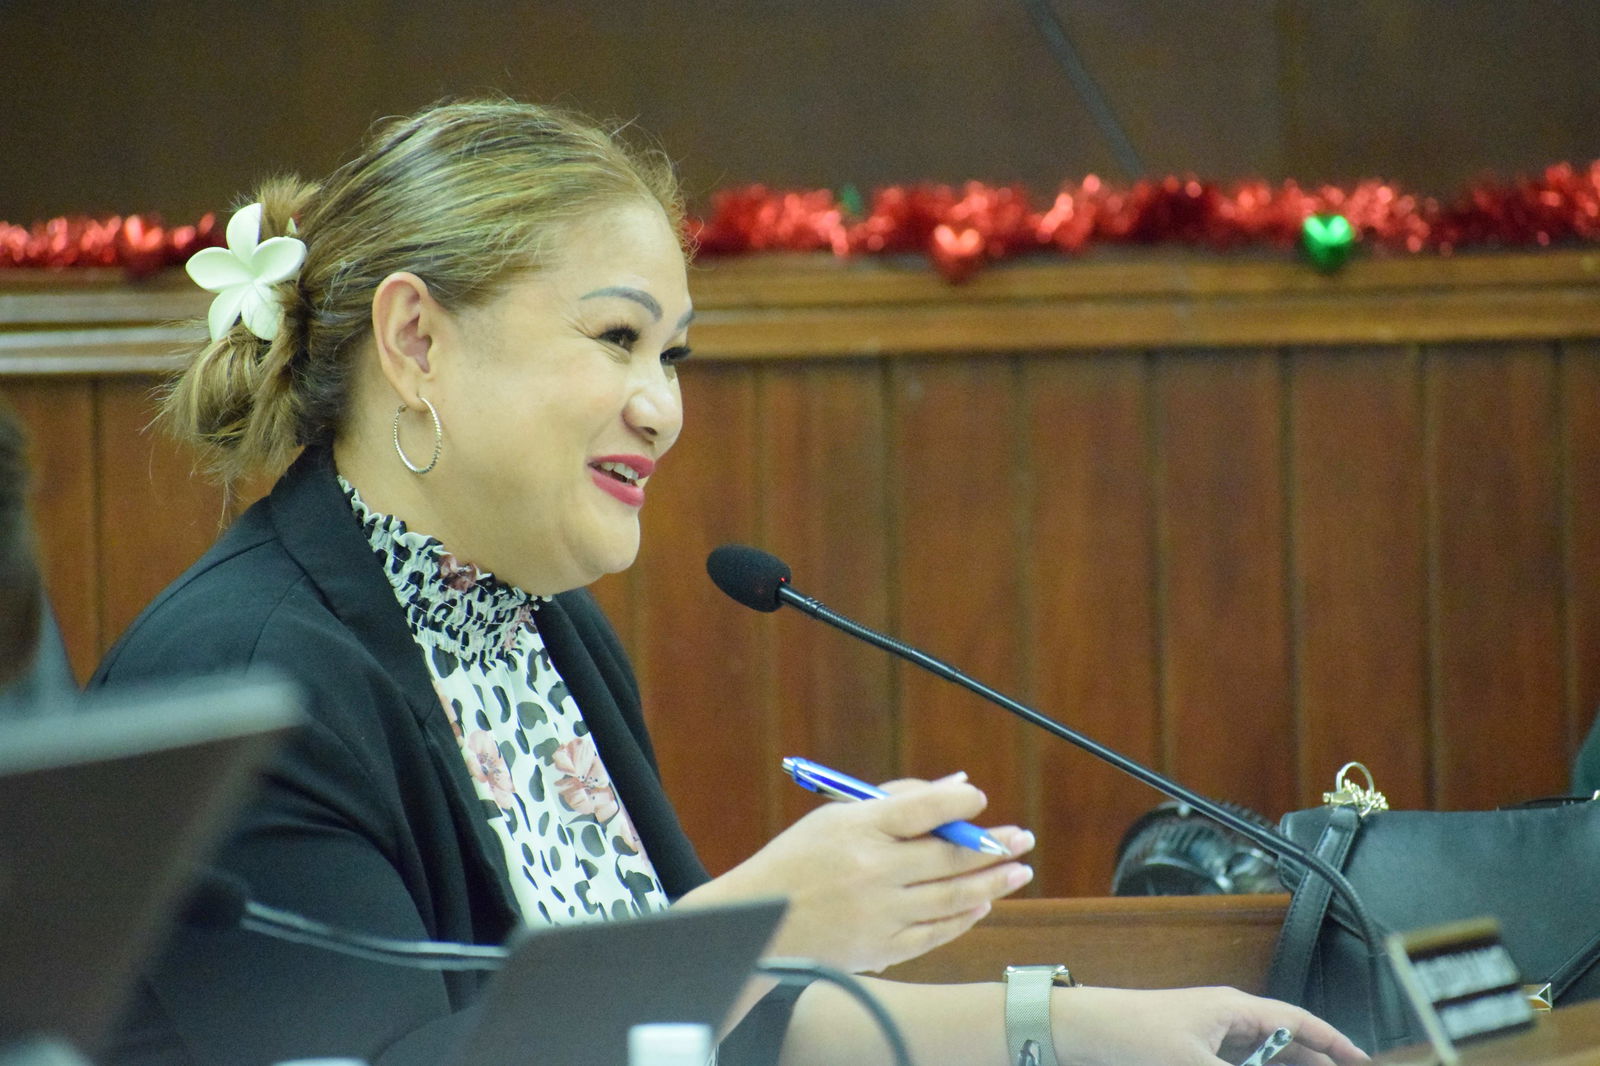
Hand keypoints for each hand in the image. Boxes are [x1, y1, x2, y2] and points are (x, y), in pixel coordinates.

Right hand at [679, 775, 1034, 973]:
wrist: (760, 923)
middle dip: (993, 846)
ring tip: (1018, 871)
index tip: (980, 799)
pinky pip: (936, 933)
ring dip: (992, 883)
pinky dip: (963, 918)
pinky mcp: (881, 948)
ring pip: (951, 897)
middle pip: (948, 855)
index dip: (959, 802)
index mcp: (858, 829)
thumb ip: (897, 800)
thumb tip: (958, 787)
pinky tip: (982, 904)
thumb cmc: (801, 859)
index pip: (923, 808)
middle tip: (1022, 838)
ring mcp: (879, 913)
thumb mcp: (836, 817)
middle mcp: (872, 871)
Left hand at [1050, 986, 1369, 1065]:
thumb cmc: (1135, 1033)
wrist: (1085, 1033)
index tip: (1363, 1061)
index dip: (1334, 1042)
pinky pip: (1232, 1065)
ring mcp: (1209, 1038)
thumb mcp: (1195, 1064)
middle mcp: (1227, 1020)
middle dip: (1310, 1064)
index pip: (1299, 1022)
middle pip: (1284, 1045)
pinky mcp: (1190, 1054)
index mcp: (1235, 1009)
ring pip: (1258, 1059)